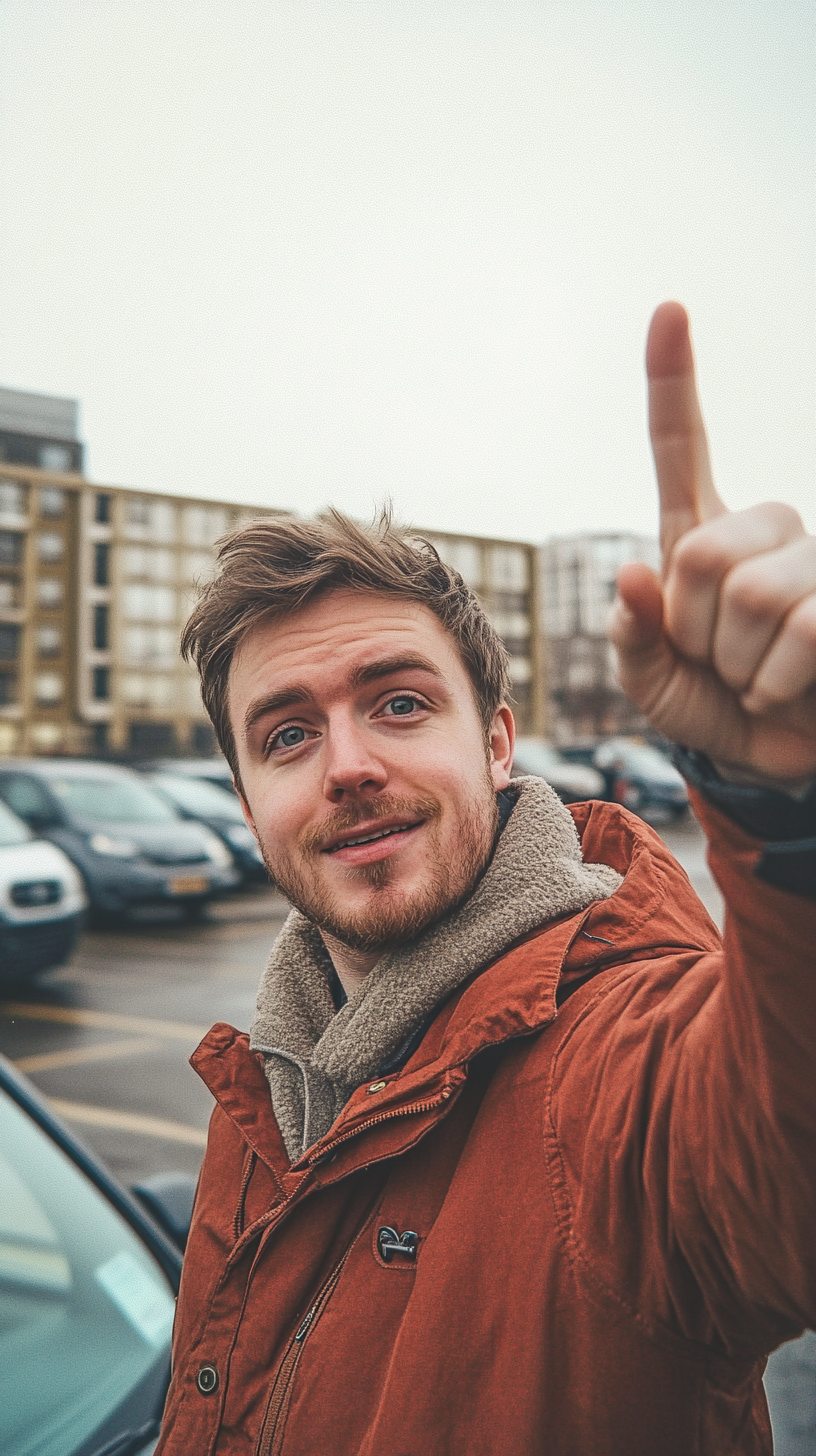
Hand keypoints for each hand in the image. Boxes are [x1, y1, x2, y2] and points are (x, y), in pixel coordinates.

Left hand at [608, 302, 815, 784]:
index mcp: (699, 533)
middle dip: (694, 630)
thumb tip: (632, 575)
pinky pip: (804, 627)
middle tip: (716, 661)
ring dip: (738, 663)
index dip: (674, 381)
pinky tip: (785, 688)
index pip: (681, 446)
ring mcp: (813, 559)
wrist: (768, 754)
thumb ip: (632, 635)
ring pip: (755, 593)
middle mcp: (763, 530)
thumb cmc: (707, 703)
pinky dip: (776, 680)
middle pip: (702, 554)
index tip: (669, 309)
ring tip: (753, 677)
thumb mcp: (649, 679)